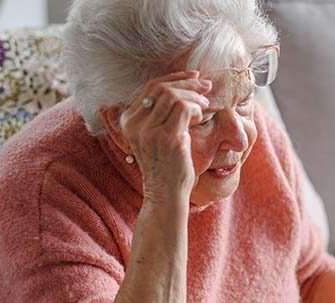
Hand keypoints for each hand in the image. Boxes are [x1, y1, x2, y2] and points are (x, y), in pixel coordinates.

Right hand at [119, 70, 211, 202]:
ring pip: (174, 96)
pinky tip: (201, 119)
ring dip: (195, 97)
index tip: (194, 76)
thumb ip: (160, 113)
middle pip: (162, 88)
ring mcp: (149, 131)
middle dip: (188, 83)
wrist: (166, 193)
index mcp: (128, 121)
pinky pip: (185, 108)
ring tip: (205, 106)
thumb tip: (181, 86)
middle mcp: (134, 124)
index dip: (174, 77)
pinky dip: (197, 109)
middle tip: (207, 86)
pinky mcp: (167, 138)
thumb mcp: (156, 135)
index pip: (150, 87)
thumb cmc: (166, 164)